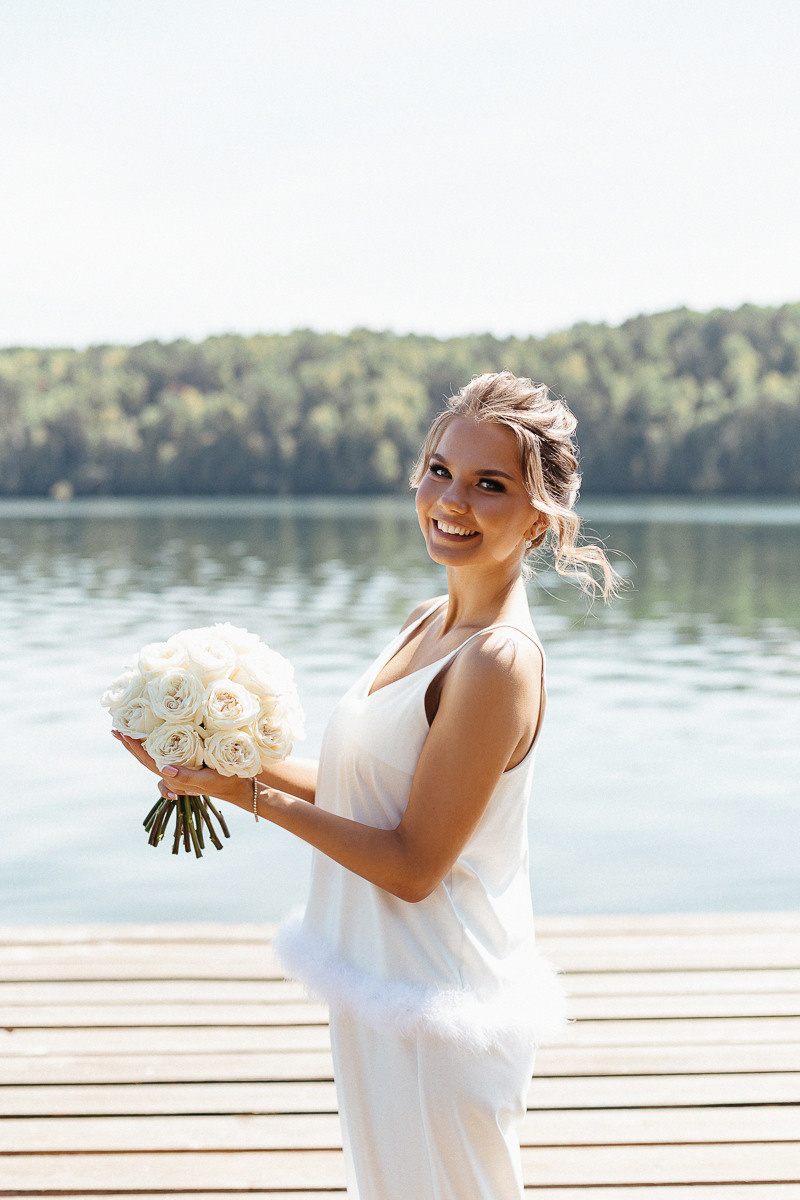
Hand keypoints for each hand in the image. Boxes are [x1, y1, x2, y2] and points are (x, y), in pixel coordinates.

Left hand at [111, 731, 240, 805]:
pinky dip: (156, 745)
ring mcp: (178, 769)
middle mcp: (172, 773)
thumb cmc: (223, 782)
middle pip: (145, 757)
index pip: (147, 759)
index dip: (133, 746)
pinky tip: (154, 737)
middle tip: (116, 729)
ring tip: (129, 731)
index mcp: (173, 776)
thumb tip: (162, 769)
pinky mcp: (186, 764)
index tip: (121, 733)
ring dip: (140, 744)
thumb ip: (185, 777)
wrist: (238, 787)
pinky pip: (166, 753)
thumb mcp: (206, 780)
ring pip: (153, 755)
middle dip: (130, 744)